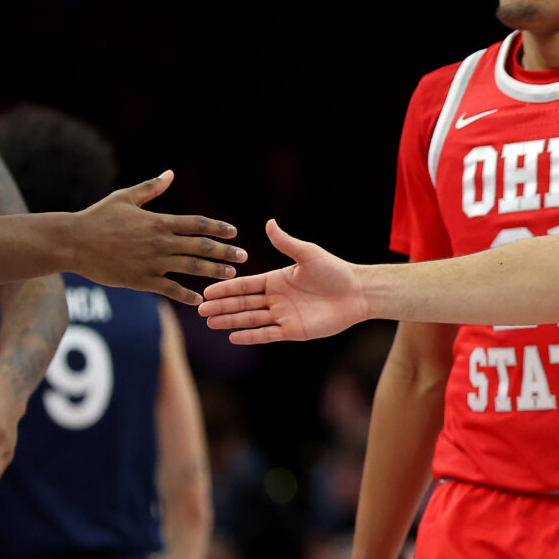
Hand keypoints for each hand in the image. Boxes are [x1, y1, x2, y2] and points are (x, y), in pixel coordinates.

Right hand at [72, 171, 244, 304]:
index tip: (234, 232)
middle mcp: (160, 242)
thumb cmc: (98, 217)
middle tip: (243, 257)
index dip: (218, 227)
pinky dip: (186, 295)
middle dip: (225, 252)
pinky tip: (199, 300)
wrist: (73, 242)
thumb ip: (151, 188)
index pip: (197, 223)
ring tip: (231, 275)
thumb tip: (171, 173)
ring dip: (213, 271)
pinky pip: (170, 290)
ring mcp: (152, 263)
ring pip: (191, 268)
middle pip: (201, 247)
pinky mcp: (142, 280)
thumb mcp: (125, 197)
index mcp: (159, 221)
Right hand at [199, 220, 366, 343]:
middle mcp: (277, 298)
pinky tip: (233, 337)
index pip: (245, 285)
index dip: (226, 288)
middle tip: (200, 310)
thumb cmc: (335, 271)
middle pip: (243, 303)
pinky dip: (251, 336)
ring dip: (230, 321)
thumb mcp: (308, 254)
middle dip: (221, 306)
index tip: (206, 290)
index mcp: (277, 279)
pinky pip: (267, 334)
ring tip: (210, 323)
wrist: (357, 293)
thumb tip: (269, 222)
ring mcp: (284, 315)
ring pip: (251, 319)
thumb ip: (286, 242)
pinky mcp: (294, 331)